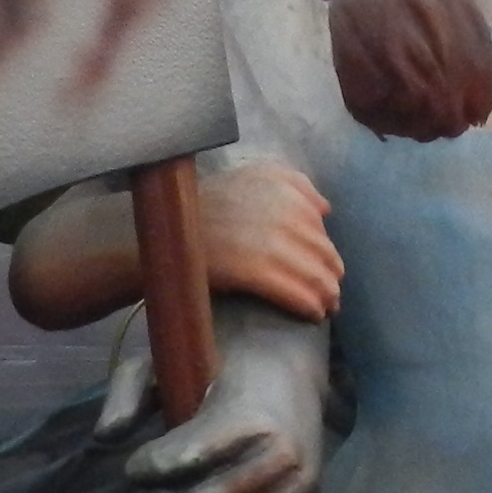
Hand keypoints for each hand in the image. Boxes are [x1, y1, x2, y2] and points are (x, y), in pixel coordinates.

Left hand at [97, 305, 327, 492]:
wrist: (288, 369)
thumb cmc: (219, 365)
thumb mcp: (166, 363)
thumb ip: (128, 393)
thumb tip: (103, 438)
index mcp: (249, 414)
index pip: (187, 460)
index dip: (148, 470)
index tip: (134, 468)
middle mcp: (282, 454)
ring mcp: (299, 486)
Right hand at [200, 159, 341, 321]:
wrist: (161, 234)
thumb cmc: (202, 209)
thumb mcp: (246, 178)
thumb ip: (290, 184)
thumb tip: (325, 209)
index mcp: (278, 184)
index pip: (318, 222)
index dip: (321, 247)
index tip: (322, 263)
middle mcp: (278, 208)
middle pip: (322, 250)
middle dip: (329, 274)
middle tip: (330, 292)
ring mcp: (268, 240)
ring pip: (316, 274)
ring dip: (327, 295)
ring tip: (326, 307)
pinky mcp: (255, 270)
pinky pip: (297, 293)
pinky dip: (310, 306)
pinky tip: (313, 314)